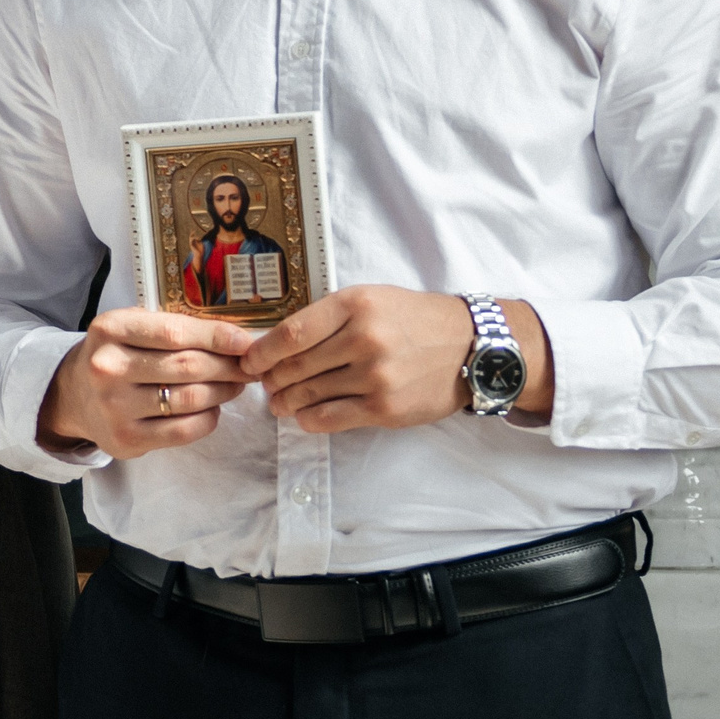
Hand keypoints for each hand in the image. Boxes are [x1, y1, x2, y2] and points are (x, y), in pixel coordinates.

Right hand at [37, 307, 253, 459]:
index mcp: (110, 329)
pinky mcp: (126, 439)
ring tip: (234, 385)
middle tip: (248, 367)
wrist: (74, 396)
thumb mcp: (130, 328)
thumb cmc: (116, 355)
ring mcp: (115, 407)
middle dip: (228, 366)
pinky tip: (212, 408)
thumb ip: (172, 329)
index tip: (246, 343)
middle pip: (188, 366)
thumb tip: (236, 341)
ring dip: (223, 392)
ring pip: (190, 399)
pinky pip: (184, 430)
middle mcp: (108, 367)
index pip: (175, 333)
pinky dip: (208, 418)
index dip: (217, 338)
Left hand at [239, 286, 552, 432]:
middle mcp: (363, 339)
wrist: (470, 345)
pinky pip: (331, 418)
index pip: (291, 332)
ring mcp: (374, 376)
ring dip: (285, 401)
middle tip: (264, 384)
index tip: (249, 361)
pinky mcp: (385, 407)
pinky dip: (309, 419)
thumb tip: (278, 342)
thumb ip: (328, 317)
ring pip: (309, 394)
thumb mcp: (371, 299)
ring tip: (279, 402)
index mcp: (354, 305)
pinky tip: (303, 416)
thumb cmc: (414, 319)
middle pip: (295, 366)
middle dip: (271, 378)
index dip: (262, 352)